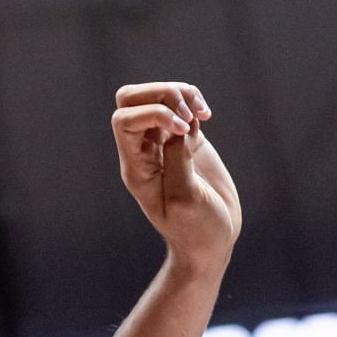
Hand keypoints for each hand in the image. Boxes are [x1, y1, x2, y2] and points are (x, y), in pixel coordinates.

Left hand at [111, 82, 241, 269]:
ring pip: (155, 97)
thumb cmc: (196, 229)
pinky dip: (193, 100)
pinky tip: (206, 116)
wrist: (212, 242)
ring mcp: (165, 143)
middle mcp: (145, 150)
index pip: (124, 120)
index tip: (184, 128)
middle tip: (190, 114)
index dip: (153, 113)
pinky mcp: (187, 140)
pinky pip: (180, 106)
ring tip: (203, 113)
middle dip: (161, 94)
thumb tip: (179, 128)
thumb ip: (178, 160)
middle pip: (130, 99)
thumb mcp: (185, 200)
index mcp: (136, 167)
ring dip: (179, 94)